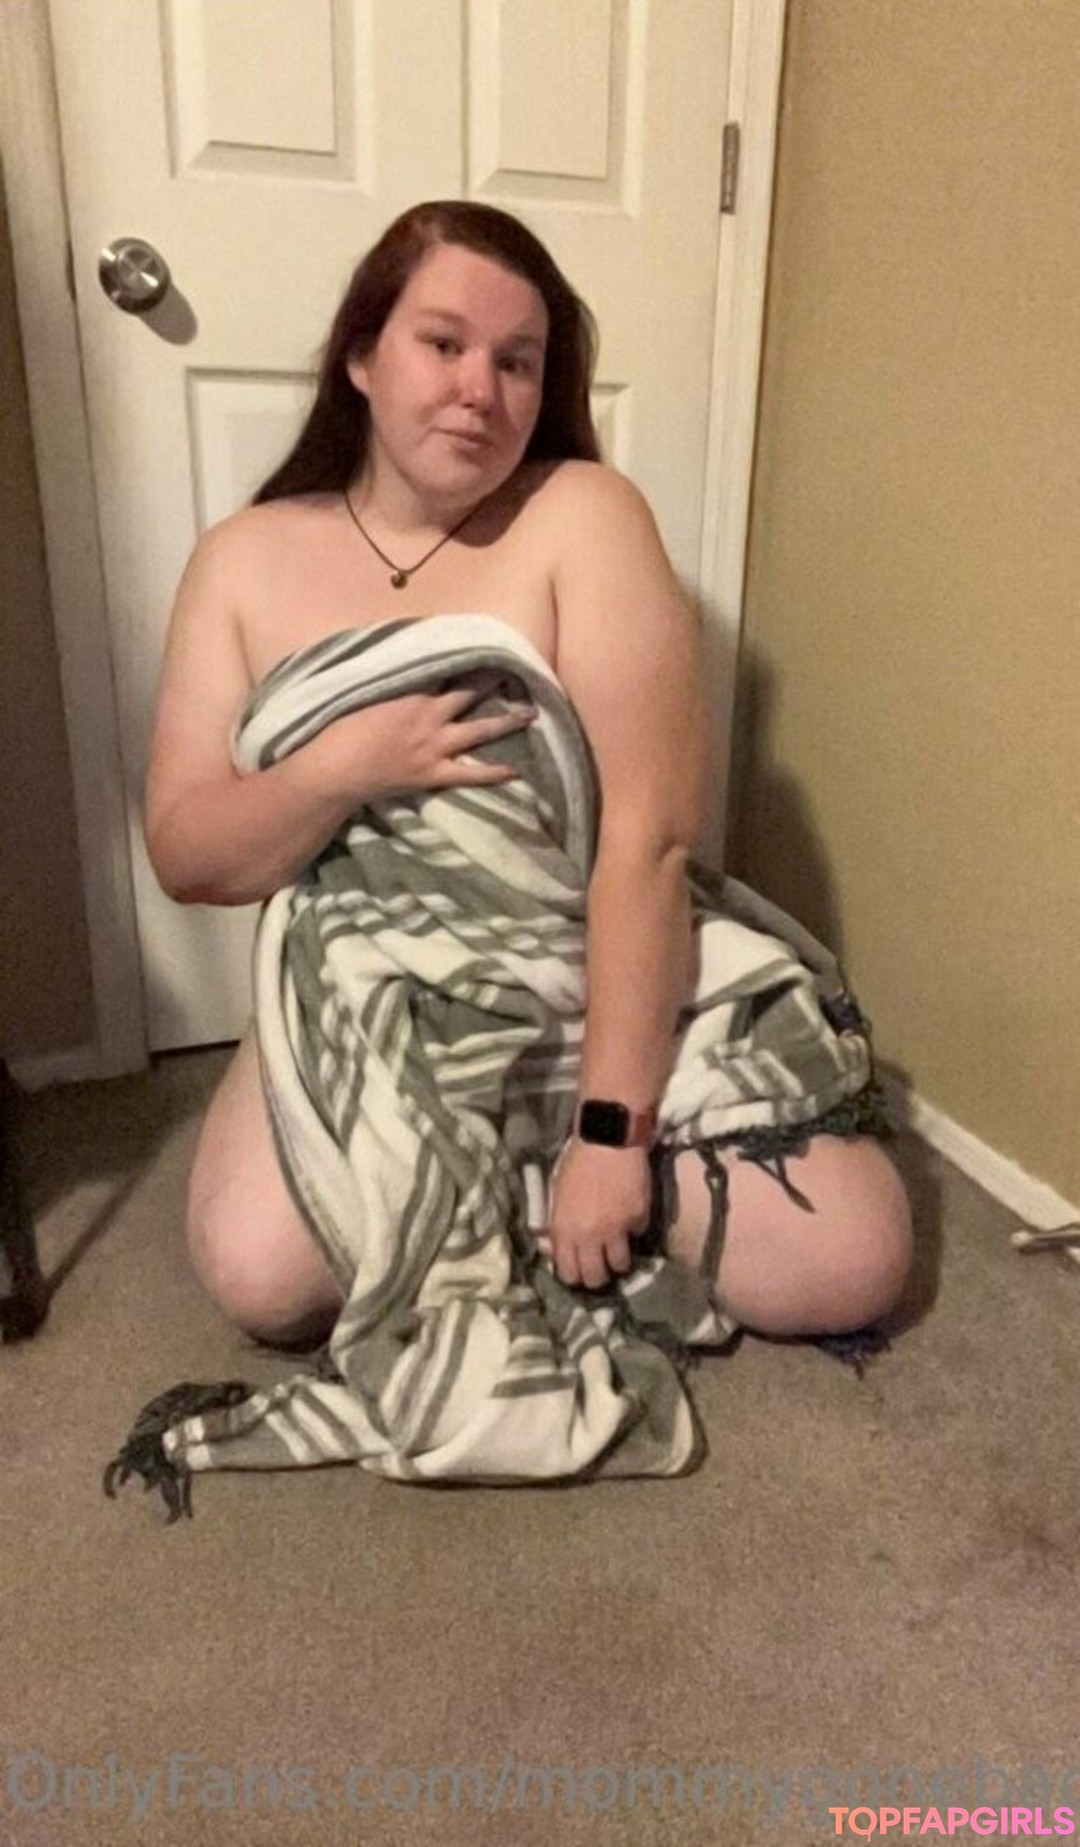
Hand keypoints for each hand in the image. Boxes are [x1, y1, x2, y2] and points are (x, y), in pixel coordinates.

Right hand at [298, 679, 536, 806]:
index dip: (468, 658)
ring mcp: (435, 747)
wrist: (334, 769)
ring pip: (480, 730)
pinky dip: (495, 773)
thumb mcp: (362, 692)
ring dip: (507, 721)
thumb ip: (387, 679)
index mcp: (412, 692)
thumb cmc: (340, 728)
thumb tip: (395, 661)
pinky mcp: (433, 774)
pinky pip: (471, 774)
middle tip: (516, 671)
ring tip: (531, 714)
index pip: (446, 668)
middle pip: (471, 692)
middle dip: (493, 680)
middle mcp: (430, 716)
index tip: (486, 646)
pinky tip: (516, 771)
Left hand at [538, 1140, 651, 1288]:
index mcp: (565, 1230)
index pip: (568, 1274)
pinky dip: (634, 1228)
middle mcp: (590, 1236)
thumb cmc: (577, 1162)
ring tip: (617, 1249)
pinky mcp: (639, 1218)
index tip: (578, 1269)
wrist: (608, 1138)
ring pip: (620, 1265)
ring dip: (618, 1259)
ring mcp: (617, 1229)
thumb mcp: (557, 1194)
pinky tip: (630, 1215)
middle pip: (595, 1278)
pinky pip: (638, 1234)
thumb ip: (556, 1224)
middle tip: (600, 1266)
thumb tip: (552, 1248)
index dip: (574, 1275)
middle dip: (597, 1276)